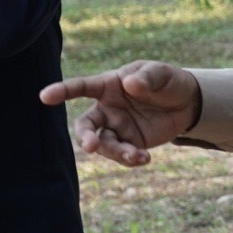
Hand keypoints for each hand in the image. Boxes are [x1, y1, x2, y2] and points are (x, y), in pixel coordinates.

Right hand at [39, 60, 202, 165]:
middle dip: (85, 137)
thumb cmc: (167, 81)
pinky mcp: (129, 143)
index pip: (81, 87)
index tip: (44, 96)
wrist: (187, 103)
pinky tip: (145, 158)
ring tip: (137, 155)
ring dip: (117, 153)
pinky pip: (122, 155)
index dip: (62, 91)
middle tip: (91, 146)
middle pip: (84, 126)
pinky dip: (131, 160)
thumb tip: (129, 84)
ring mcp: (116, 128)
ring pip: (104, 145)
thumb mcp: (161, 73)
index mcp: (108, 85)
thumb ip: (146, 77)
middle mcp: (107, 109)